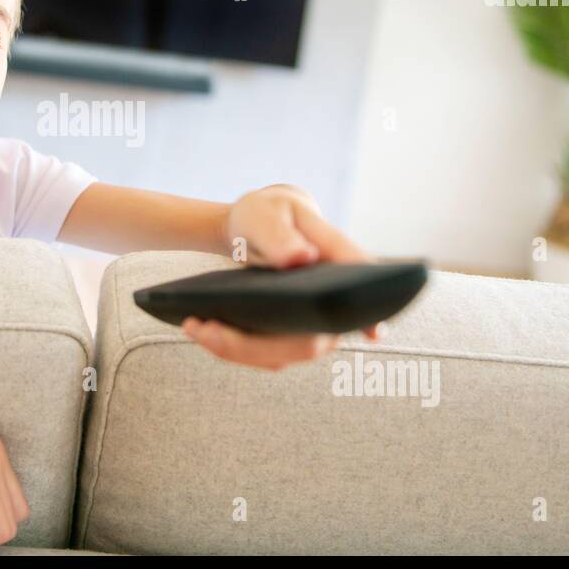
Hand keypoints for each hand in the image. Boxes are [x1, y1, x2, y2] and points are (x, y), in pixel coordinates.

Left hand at [182, 184, 383, 370]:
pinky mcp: (292, 336)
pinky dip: (232, 348)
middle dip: (257, 344)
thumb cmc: (269, 214)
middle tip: (204, 328)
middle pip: (313, 339)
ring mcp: (316, 324)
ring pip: (286, 353)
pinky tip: (202, 330)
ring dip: (237, 350)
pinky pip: (268, 354)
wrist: (258, 226)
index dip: (372, 314)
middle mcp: (335, 301)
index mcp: (341, 263)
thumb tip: (301, 258)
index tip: (374, 332)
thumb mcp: (267, 214)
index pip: (364, 289)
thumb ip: (280, 234)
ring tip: (194, 327)